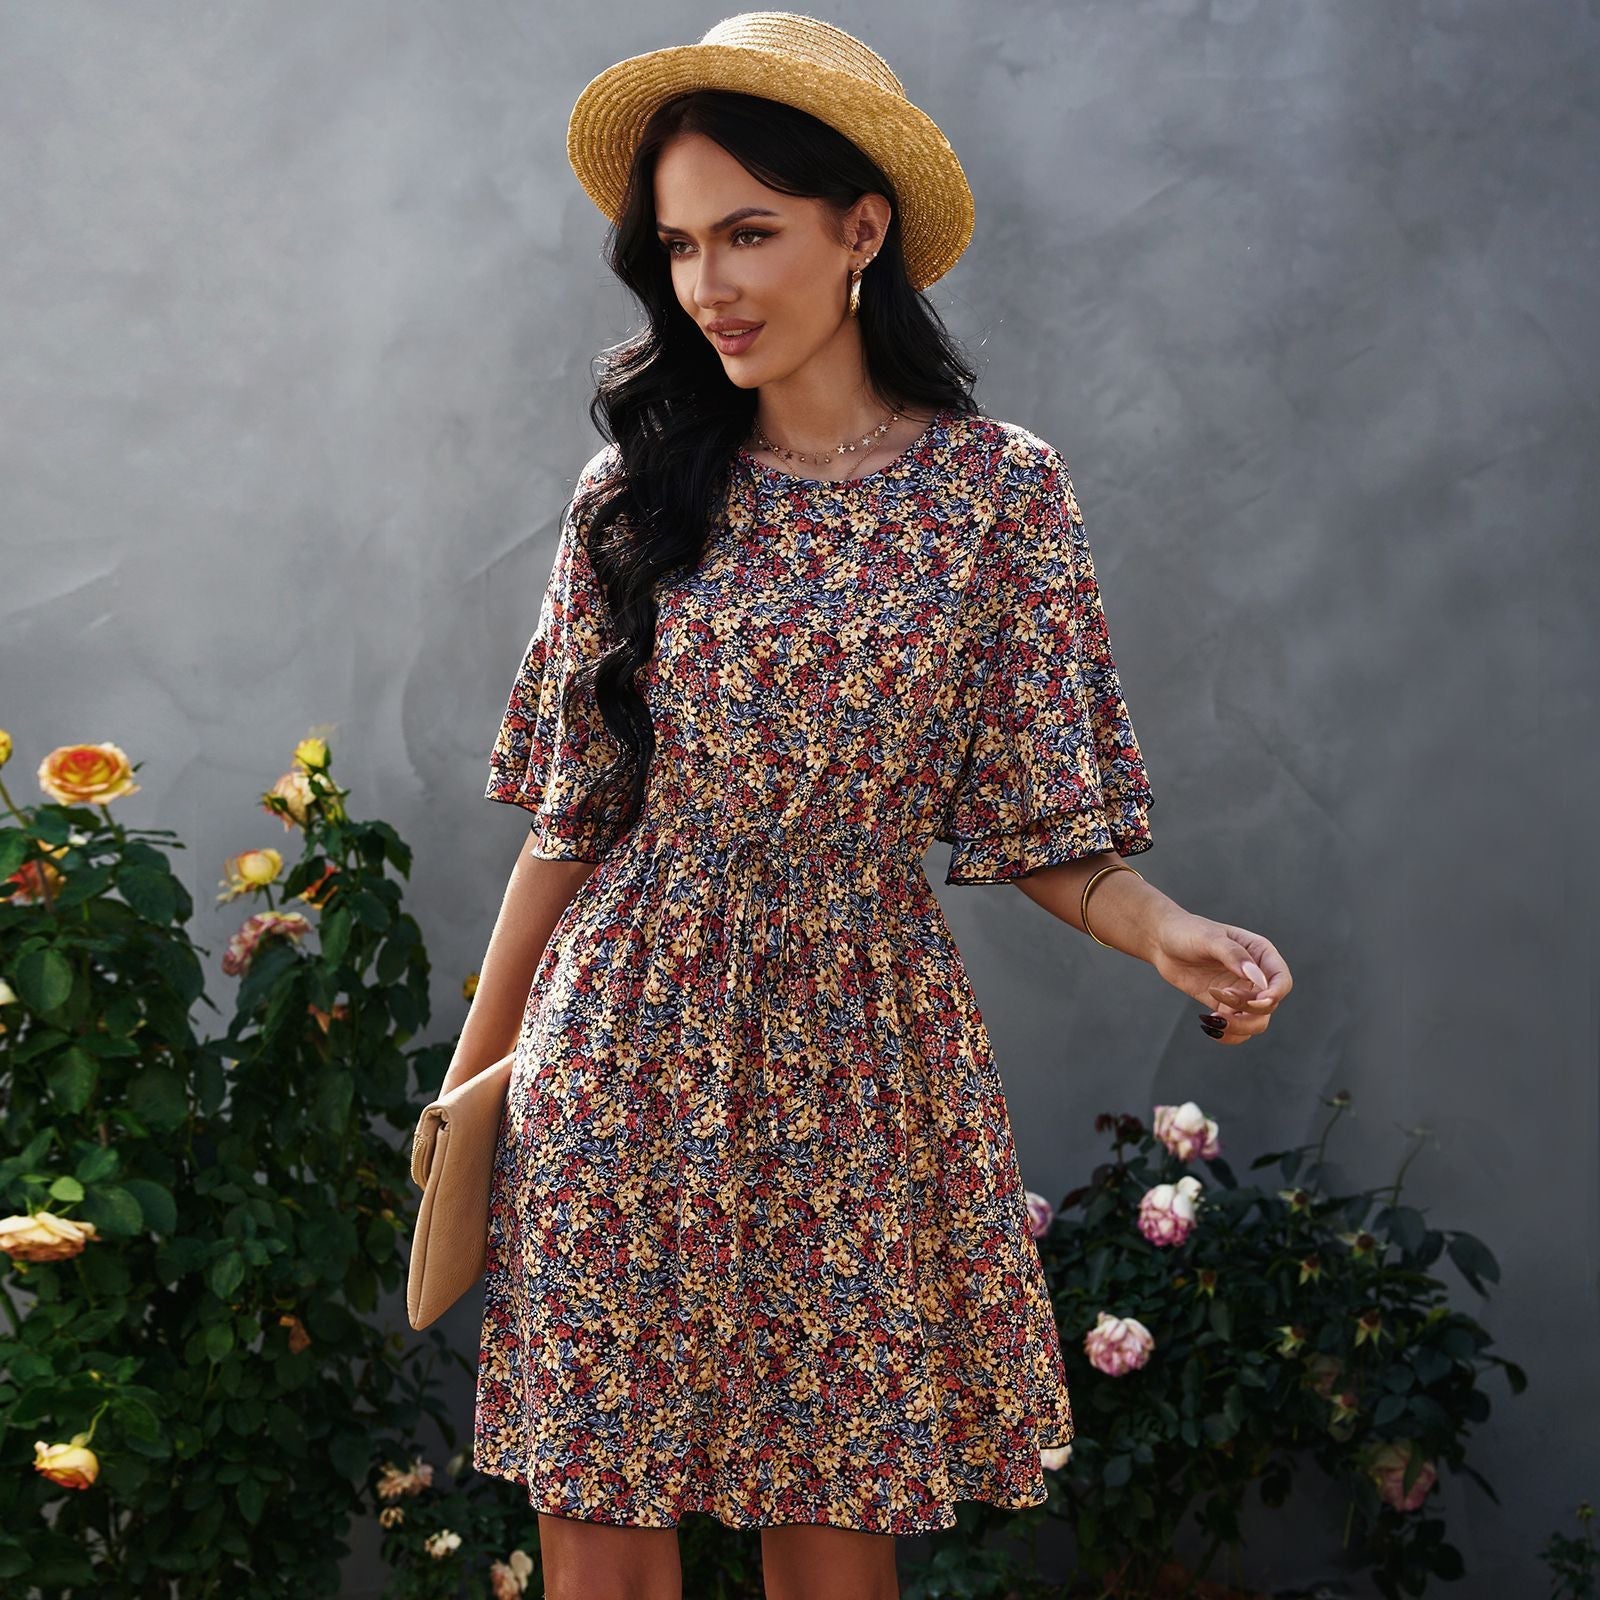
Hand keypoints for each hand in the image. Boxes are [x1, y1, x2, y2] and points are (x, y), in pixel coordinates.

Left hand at [1148, 910, 1292, 1044]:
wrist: (1162, 942)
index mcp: (1260, 953)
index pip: (1281, 981)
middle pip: (1268, 1006)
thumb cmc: (1188, 932)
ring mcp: (1241, 992)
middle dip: (1247, 1009)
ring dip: (1238, 1026)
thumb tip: (1259, 980)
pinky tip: (1207, 1023)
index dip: (1274, 995)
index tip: (1254, 1001)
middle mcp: (1255, 976)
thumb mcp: (1210, 938)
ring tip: (1213, 1017)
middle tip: (1219, 994)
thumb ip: (1234, 955)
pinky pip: (1236, 1029)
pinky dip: (1226, 1034)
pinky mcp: (1224, 1006)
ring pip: (1255, 1022)